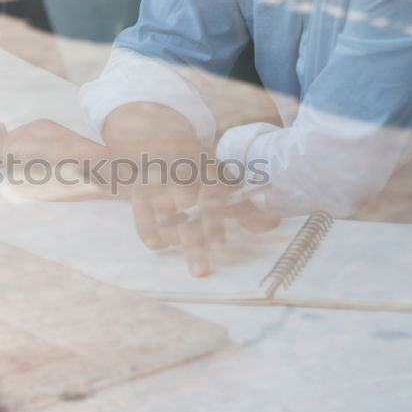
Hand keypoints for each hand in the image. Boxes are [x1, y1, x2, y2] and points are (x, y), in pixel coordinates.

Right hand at [104, 103, 278, 276]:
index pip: (210, 198)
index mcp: (208, 170)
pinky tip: (162, 246)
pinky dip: (151, 236)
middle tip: (200, 272)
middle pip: (186, 214)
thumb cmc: (203, 169)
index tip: (218, 245)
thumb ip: (247, 203)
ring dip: (174, 239)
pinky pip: (143, 219)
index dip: (213, 222)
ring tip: (182, 246)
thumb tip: (271, 224)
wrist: (165, 139)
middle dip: (194, 245)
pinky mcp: (140, 190)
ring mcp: (158, 181)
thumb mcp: (225, 178)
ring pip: (165, 219)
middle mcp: (182, 174)